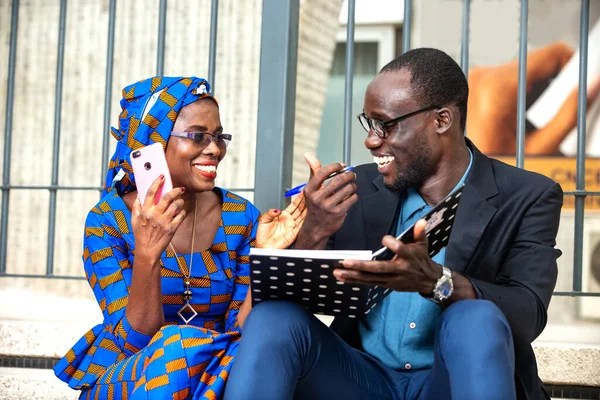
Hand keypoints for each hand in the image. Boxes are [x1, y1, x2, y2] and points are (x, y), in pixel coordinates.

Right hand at [131, 175, 186, 262]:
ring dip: (180, 201)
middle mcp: (154, 215)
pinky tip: (181, 211)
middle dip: (175, 190)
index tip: (162, 177)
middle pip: (166, 197)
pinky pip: (181, 216)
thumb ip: (136, 207)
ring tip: (180, 201)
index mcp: (144, 211)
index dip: (156, 182)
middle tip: (179, 189)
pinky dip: (183, 212)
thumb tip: (139, 196)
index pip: (150, 192)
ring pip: (176, 205)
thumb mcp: (134, 220)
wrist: (147, 251)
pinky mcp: (171, 228)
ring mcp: (163, 222)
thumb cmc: (140, 235)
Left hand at [256, 193, 306, 248]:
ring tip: (312, 202)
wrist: (263, 246)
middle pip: (300, 209)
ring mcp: (292, 227)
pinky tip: (309, 215)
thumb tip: (278, 210)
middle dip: (305, 202)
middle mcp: (289, 220)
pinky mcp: (294, 234)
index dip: (299, 199)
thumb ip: (270, 212)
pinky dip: (305, 221)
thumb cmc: (263, 235)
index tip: (303, 192)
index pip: (294, 205)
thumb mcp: (264, 219)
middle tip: (311, 194)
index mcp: (283, 216)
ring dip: (307, 210)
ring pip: (302, 216)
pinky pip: (301, 226)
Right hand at [294, 153, 357, 248]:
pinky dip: (354, 195)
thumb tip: (308, 155)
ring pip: (348, 189)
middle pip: (338, 179)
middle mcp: (317, 198)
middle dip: (349, 175)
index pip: (322, 172)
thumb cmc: (315, 205)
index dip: (335, 166)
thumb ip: (314, 171)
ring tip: (352, 185)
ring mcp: (328, 206)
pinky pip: (352, 199)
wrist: (316, 227)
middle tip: (352, 174)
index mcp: (309, 190)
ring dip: (353, 185)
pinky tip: (351, 196)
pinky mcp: (338, 213)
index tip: (342, 166)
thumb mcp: (312, 188)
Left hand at [335, 220, 440, 293]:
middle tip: (345, 262)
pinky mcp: (387, 285)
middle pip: (378, 268)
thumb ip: (419, 232)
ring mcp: (392, 279)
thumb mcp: (423, 244)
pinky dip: (355, 281)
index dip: (392, 244)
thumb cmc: (422, 259)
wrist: (429, 281)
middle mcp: (399, 269)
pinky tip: (343, 278)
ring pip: (370, 279)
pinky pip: (369, 283)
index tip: (384, 239)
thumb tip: (421, 221)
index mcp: (409, 257)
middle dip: (361, 266)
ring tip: (337, 272)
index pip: (400, 249)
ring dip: (353, 276)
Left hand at [467, 42, 599, 154]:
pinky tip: (516, 116)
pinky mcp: (475, 81)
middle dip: (552, 85)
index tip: (580, 84)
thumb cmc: (493, 162)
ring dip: (536, 90)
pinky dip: (520, 92)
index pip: (553, 54)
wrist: (458, 170)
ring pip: (524, 69)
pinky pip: (508, 77)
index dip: (573, 67)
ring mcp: (477, 77)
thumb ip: (571, 113)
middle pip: (538, 62)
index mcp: (500, 87)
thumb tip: (594, 84)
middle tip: (549, 115)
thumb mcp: (540, 145)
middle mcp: (485, 75)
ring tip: (529, 120)